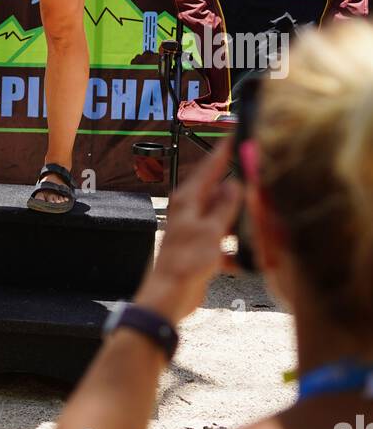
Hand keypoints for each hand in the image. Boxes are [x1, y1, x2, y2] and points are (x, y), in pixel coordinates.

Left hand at [133, 136, 243, 326]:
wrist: (170, 295)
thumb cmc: (184, 262)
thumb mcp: (211, 230)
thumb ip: (225, 207)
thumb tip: (235, 184)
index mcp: (188, 198)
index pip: (210, 167)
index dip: (223, 150)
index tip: (234, 132)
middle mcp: (190, 209)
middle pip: (220, 192)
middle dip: (239, 192)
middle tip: (259, 183)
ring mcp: (196, 228)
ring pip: (224, 217)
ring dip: (239, 223)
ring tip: (258, 224)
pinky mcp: (202, 248)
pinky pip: (223, 241)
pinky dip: (234, 248)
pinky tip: (246, 259)